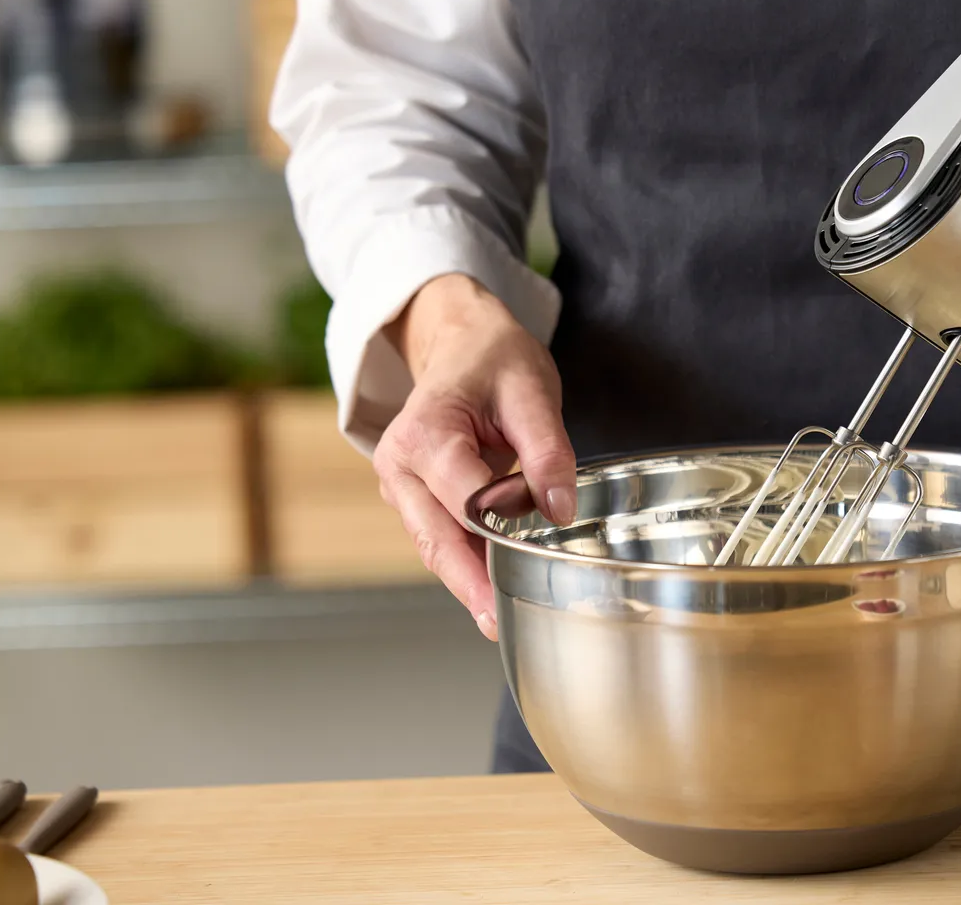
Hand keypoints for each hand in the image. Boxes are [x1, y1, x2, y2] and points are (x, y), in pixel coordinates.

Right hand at [375, 273, 574, 639]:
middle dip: (469, 582)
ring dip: (465, 579)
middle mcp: (400, 465)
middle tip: (498, 621)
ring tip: (497, 617)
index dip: (497, 532)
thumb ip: (547, 450)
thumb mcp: (532, 390)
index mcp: (426, 433)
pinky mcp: (414, 496)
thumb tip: (560, 508)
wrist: (460, 340)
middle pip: (437, 536)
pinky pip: (438, 534)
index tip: (528, 558)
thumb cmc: (493, 359)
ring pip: (433, 543)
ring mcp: (401, 484)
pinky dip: (463, 561)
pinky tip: (490, 587)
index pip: (464, 498)